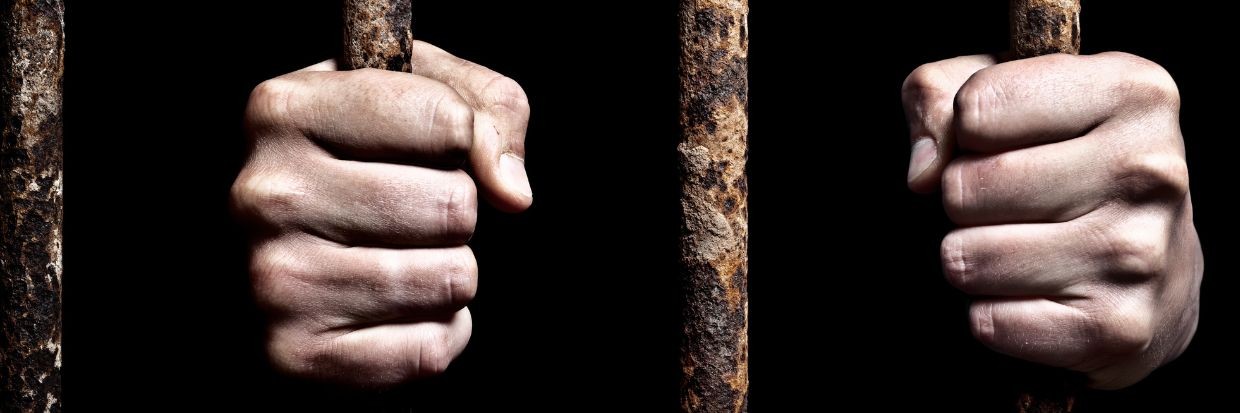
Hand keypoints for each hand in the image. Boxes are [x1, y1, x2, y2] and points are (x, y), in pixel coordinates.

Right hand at [231, 41, 531, 386]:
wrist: (282, 263)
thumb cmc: (364, 164)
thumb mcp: (424, 96)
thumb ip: (488, 110)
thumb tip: (512, 193)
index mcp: (286, 109)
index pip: (448, 119)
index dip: (465, 140)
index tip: (429, 151)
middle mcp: (268, 194)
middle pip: (454, 204)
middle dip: (458, 213)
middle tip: (409, 216)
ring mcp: (274, 279)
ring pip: (452, 279)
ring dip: (450, 274)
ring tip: (402, 260)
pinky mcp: (295, 356)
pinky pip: (430, 349)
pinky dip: (437, 334)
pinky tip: (396, 313)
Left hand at [902, 52, 1201, 388]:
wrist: (1161, 270)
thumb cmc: (1063, 161)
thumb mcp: (1005, 95)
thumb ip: (938, 94)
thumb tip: (923, 173)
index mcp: (1132, 92)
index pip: (975, 106)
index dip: (965, 130)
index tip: (999, 141)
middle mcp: (1151, 169)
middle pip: (965, 187)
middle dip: (961, 200)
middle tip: (1005, 205)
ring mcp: (1139, 254)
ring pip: (967, 258)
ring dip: (971, 259)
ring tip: (1018, 247)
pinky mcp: (1118, 328)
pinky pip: (990, 322)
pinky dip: (992, 313)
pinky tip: (1034, 295)